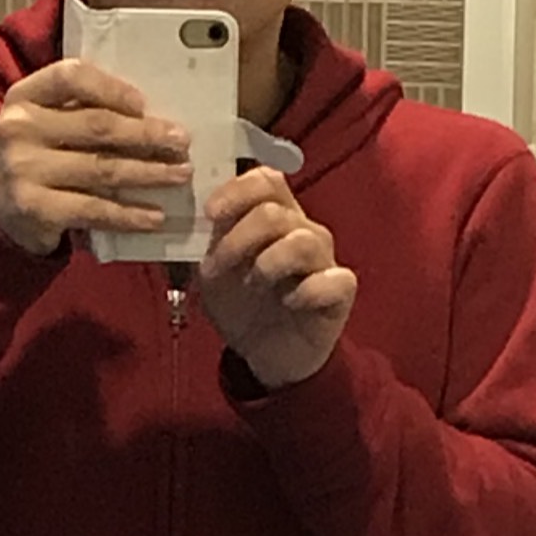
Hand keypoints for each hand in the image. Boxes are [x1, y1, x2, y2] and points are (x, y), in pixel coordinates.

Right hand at [0, 59, 191, 256]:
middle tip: (182, 141)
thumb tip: (150, 114)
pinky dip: (129, 214)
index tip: (144, 104)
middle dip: (147, 134)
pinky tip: (155, 216)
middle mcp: (19, 128)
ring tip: (179, 173)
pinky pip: (94, 209)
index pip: (71, 76)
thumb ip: (78, 111)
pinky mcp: (35, 208)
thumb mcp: (40, 123)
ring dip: (149, 173)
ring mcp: (24, 170)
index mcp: (24, 96)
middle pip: (97, 126)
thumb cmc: (31, 158)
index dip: (112, 88)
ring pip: (103, 168)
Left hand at [199, 167, 356, 391]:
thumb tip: (195, 213)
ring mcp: (324, 259)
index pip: (266, 180)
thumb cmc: (241, 303)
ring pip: (302, 241)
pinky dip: (307, 291)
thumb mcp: (214, 270)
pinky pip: (334, 280)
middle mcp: (302, 228)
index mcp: (273, 214)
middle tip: (216, 269)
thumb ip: (210, 239)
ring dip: (268, 264)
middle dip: (238, 239)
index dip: (238, 190)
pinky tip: (290, 302)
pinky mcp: (340, 290)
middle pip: (275, 212)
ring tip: (253, 285)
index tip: (210, 214)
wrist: (263, 355)